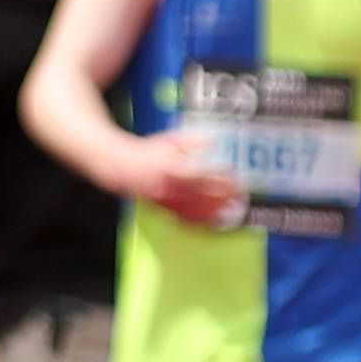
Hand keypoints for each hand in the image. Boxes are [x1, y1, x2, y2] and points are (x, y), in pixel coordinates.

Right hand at [120, 135, 243, 223]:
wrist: (120, 168)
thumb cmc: (147, 153)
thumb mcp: (168, 140)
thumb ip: (190, 141)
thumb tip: (212, 141)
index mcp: (168, 169)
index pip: (199, 174)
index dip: (217, 176)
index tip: (233, 174)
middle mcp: (167, 187)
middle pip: (200, 195)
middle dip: (222, 195)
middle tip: (240, 192)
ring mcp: (166, 200)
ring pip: (194, 210)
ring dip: (216, 210)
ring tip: (234, 208)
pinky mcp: (164, 209)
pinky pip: (185, 218)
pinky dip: (202, 221)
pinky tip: (216, 220)